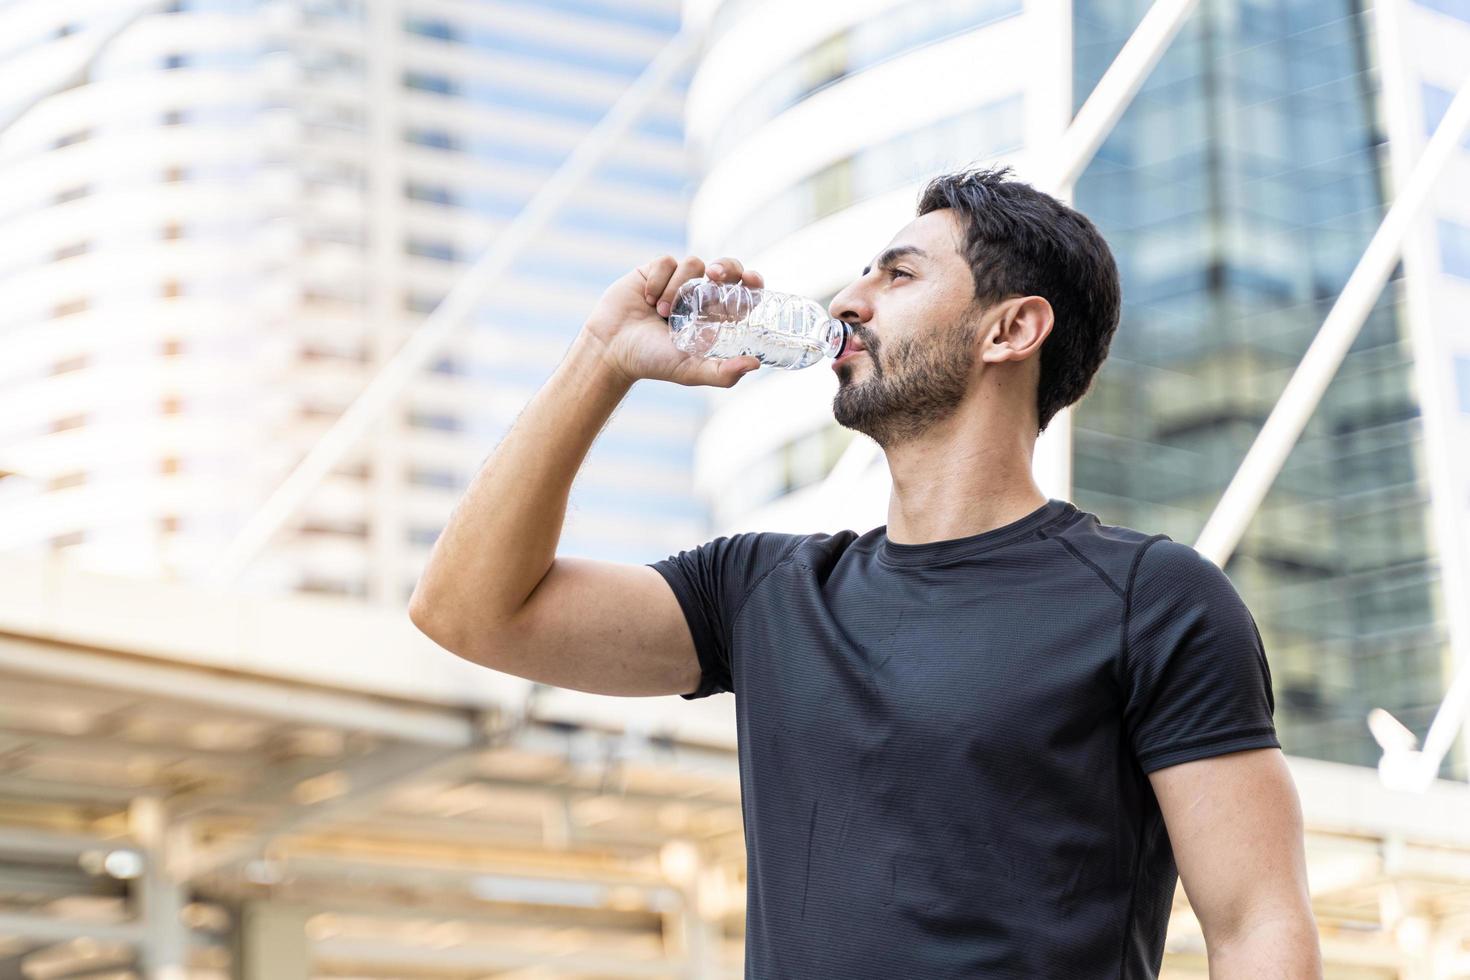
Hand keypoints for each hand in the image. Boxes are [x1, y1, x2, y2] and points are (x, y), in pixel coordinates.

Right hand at [582, 255, 763, 387]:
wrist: (611, 349)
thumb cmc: (652, 363)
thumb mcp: (690, 371)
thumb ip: (722, 372)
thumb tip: (755, 364)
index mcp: (714, 317)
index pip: (742, 293)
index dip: (751, 282)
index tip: (752, 280)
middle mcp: (699, 296)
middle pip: (726, 268)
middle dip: (725, 267)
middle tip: (713, 277)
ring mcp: (677, 282)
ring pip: (693, 264)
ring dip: (678, 288)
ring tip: (661, 313)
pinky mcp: (654, 271)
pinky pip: (667, 261)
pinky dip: (658, 281)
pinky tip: (646, 300)